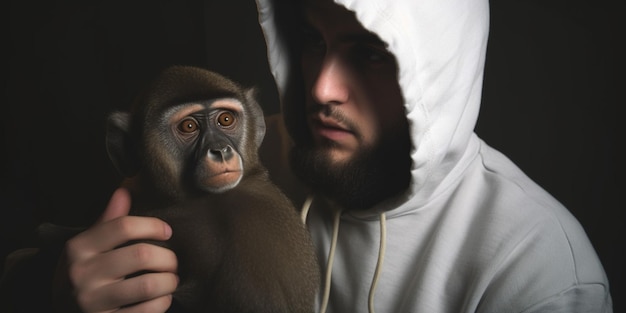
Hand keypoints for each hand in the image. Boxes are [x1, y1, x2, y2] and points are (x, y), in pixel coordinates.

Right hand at [57, 188, 177, 312]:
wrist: (60, 309)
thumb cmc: (83, 272)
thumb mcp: (87, 245)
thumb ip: (109, 220)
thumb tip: (125, 189)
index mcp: (79, 248)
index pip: (124, 226)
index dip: (153, 226)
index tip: (167, 231)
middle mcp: (83, 274)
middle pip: (142, 255)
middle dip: (168, 258)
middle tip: (172, 262)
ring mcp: (94, 302)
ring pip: (149, 285)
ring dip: (169, 281)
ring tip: (170, 280)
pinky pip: (147, 311)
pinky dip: (163, 303)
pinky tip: (161, 298)